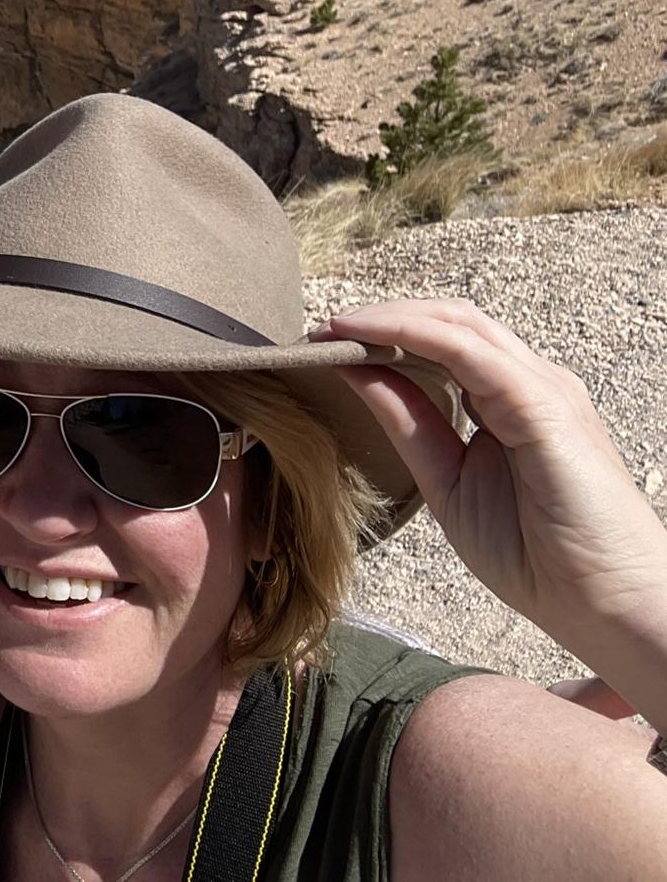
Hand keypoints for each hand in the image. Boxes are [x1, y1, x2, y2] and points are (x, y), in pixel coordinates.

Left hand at [316, 299, 666, 718]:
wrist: (608, 607)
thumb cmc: (540, 558)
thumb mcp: (449, 484)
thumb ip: (410, 425)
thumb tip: (355, 373)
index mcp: (510, 403)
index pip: (442, 345)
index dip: (381, 335)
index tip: (319, 344)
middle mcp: (529, 384)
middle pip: (449, 321)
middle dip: (380, 316)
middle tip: (315, 327)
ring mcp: (542, 388)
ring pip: (456, 323)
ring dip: (387, 317)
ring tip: (331, 325)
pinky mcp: (544, 404)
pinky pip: (468, 352)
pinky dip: (410, 334)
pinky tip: (362, 337)